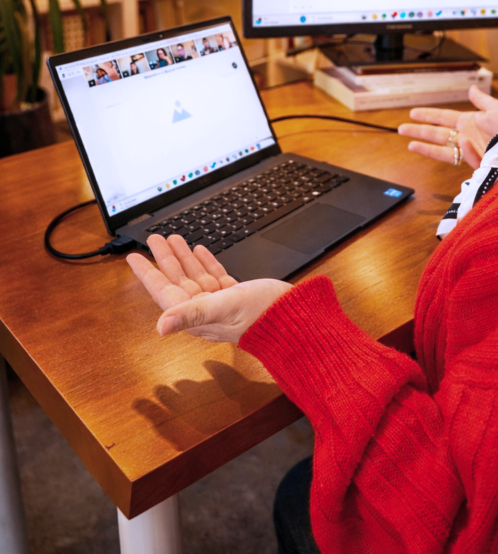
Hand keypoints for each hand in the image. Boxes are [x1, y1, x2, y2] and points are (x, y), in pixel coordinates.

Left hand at [126, 234, 290, 342]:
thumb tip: (160, 327)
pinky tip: (201, 251)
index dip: (148, 273)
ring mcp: (221, 303)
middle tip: (154, 239)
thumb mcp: (225, 307)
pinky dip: (206, 263)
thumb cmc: (264, 314)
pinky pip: (214, 277)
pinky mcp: (236, 297)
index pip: (164, 291)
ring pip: (195, 276)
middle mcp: (205, 311)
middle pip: (177, 280)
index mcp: (197, 316)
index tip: (134, 257)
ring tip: (173, 239)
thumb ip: (192, 314)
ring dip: (183, 257)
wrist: (295, 319)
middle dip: (165, 259)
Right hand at [397, 85, 497, 169]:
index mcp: (470, 121)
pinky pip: (466, 157)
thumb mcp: (497, 109)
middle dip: (419, 130)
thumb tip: (470, 89)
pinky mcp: (476, 163)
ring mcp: (470, 150)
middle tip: (401, 128)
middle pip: (437, 134)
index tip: (413, 113)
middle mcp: (466, 136)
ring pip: (442, 150)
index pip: (443, 117)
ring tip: (410, 144)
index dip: (428, 115)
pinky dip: (466, 151)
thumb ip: (481, 100)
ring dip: (426, 147)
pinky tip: (466, 143)